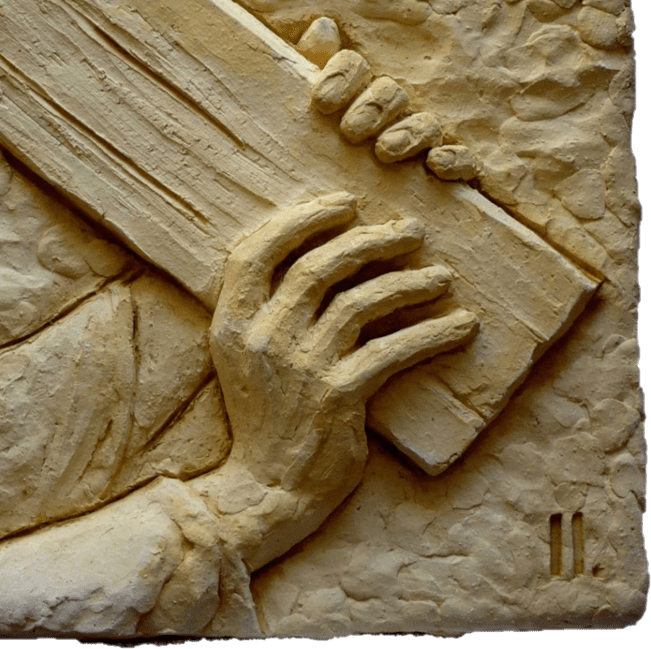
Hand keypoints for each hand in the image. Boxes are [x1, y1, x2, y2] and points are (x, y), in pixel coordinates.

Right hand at [210, 193, 477, 506]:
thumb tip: (319, 260)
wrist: (266, 490)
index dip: (301, 219)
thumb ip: (266, 313)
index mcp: (232, 324)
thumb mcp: (243, 361)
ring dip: (409, 283)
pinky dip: (432, 333)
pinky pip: (393, 350)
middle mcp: (263, 338)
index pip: (257, 251)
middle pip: (319, 267)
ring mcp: (301, 367)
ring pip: (362, 302)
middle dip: (370, 239)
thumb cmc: (262, 421)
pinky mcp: (338, 397)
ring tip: (442, 276)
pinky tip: (461, 326)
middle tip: (411, 230)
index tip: (345, 204)